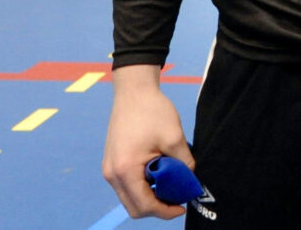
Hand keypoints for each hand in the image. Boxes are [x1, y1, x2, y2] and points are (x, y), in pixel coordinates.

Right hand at [102, 65, 193, 219]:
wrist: (134, 91)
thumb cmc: (152, 111)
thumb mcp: (174, 138)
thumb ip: (184, 163)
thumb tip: (190, 181)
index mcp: (125, 170)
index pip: (144, 205)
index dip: (165, 211)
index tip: (183, 206)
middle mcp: (112, 174)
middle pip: (134, 207)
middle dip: (157, 207)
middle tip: (178, 198)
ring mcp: (110, 169)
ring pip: (129, 198)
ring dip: (150, 197)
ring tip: (170, 184)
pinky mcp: (112, 163)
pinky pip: (127, 186)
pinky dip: (143, 187)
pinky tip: (159, 174)